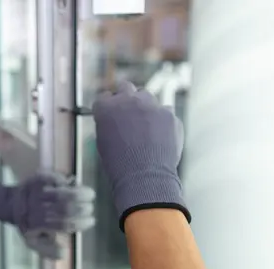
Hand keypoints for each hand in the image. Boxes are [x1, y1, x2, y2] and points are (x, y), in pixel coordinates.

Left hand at [0, 171, 95, 259]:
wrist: (10, 204)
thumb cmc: (28, 224)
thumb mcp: (34, 242)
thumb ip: (48, 251)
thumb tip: (64, 254)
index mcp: (36, 225)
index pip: (63, 225)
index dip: (80, 223)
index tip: (91, 221)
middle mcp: (36, 208)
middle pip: (64, 208)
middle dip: (82, 209)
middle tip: (90, 209)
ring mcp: (35, 192)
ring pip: (61, 193)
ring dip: (79, 193)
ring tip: (90, 195)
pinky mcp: (35, 179)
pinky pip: (51, 178)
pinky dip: (64, 179)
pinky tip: (73, 183)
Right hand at [93, 81, 189, 230]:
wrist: (144, 176)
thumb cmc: (118, 164)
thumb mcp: (103, 141)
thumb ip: (109, 123)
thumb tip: (116, 119)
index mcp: (107, 107)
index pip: (104, 97)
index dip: (107, 106)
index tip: (110, 115)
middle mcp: (128, 100)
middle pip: (126, 87)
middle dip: (126, 97)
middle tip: (127, 112)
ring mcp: (151, 105)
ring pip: (147, 97)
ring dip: (145, 107)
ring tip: (145, 127)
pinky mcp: (169, 114)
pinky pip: (165, 112)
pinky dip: (161, 121)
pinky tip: (159, 137)